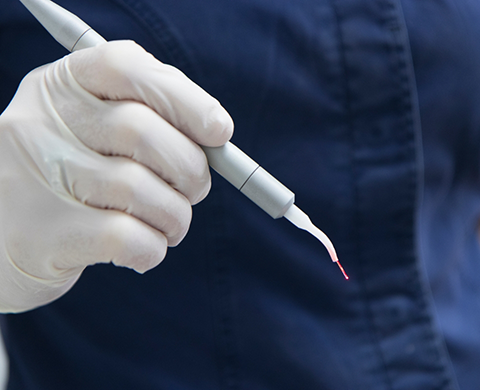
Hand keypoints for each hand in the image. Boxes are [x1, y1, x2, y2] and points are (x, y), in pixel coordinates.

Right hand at [0, 41, 232, 312]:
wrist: (3, 234)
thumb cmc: (69, 178)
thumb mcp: (90, 131)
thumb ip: (146, 120)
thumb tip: (215, 134)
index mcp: (60, 88)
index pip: (126, 68)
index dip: (185, 98)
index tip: (220, 131)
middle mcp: (40, 124)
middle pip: (140, 131)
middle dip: (189, 168)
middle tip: (195, 190)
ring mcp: (36, 179)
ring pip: (138, 189)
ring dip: (175, 216)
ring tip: (170, 226)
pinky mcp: (43, 234)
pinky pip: (125, 237)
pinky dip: (153, 248)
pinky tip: (147, 250)